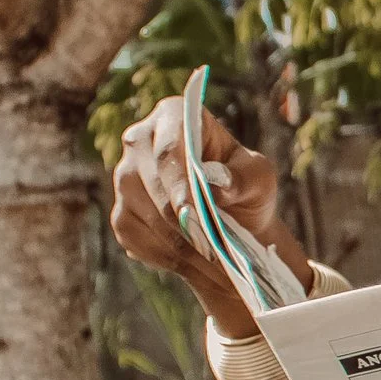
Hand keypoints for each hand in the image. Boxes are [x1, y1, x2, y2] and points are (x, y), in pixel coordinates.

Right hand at [109, 98, 309, 339]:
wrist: (235, 221)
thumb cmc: (246, 188)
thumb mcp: (259, 179)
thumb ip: (243, 178)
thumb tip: (216, 183)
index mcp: (173, 116)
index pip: (168, 147)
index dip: (177, 181)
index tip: (192, 212)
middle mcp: (139, 141)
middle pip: (147, 181)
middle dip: (179, 220)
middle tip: (210, 249)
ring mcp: (125, 178)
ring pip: (139, 212)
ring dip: (175, 243)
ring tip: (211, 262)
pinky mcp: (121, 213)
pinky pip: (134, 237)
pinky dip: (163, 256)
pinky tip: (191, 262)